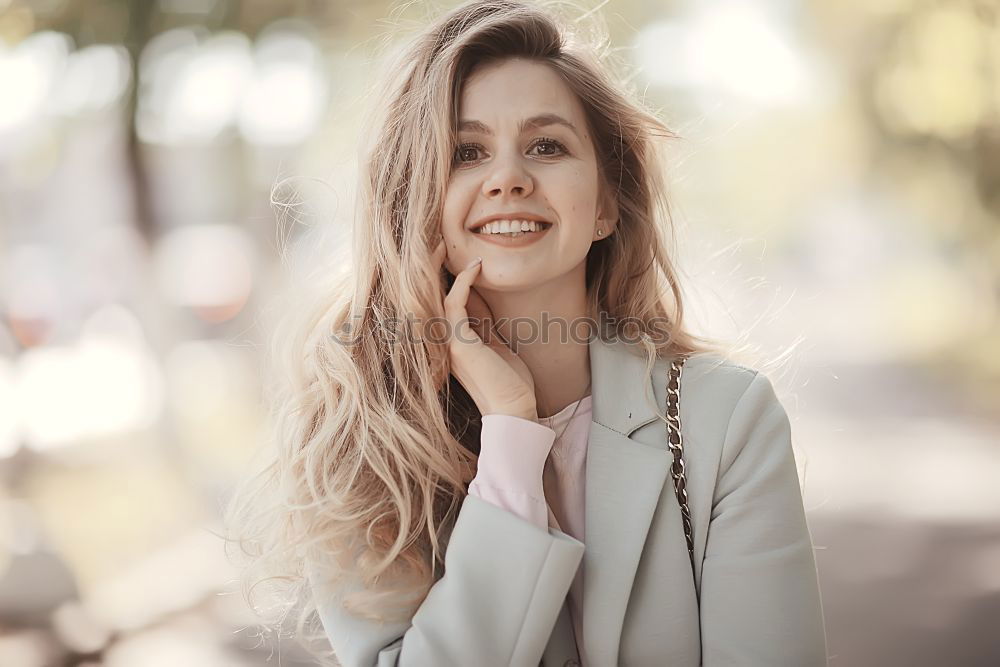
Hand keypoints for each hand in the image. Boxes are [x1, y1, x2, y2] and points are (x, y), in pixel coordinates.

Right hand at [434, 240, 537, 420]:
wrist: (514, 409)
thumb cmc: (509, 381)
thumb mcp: (494, 342)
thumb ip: (482, 320)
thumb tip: (478, 294)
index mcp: (448, 341)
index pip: (437, 301)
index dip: (439, 276)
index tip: (451, 254)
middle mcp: (441, 341)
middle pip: (425, 296)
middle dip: (426, 268)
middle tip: (434, 241)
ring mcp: (447, 342)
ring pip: (432, 297)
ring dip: (436, 268)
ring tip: (442, 244)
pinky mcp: (458, 343)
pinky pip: (453, 304)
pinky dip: (463, 282)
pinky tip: (476, 267)